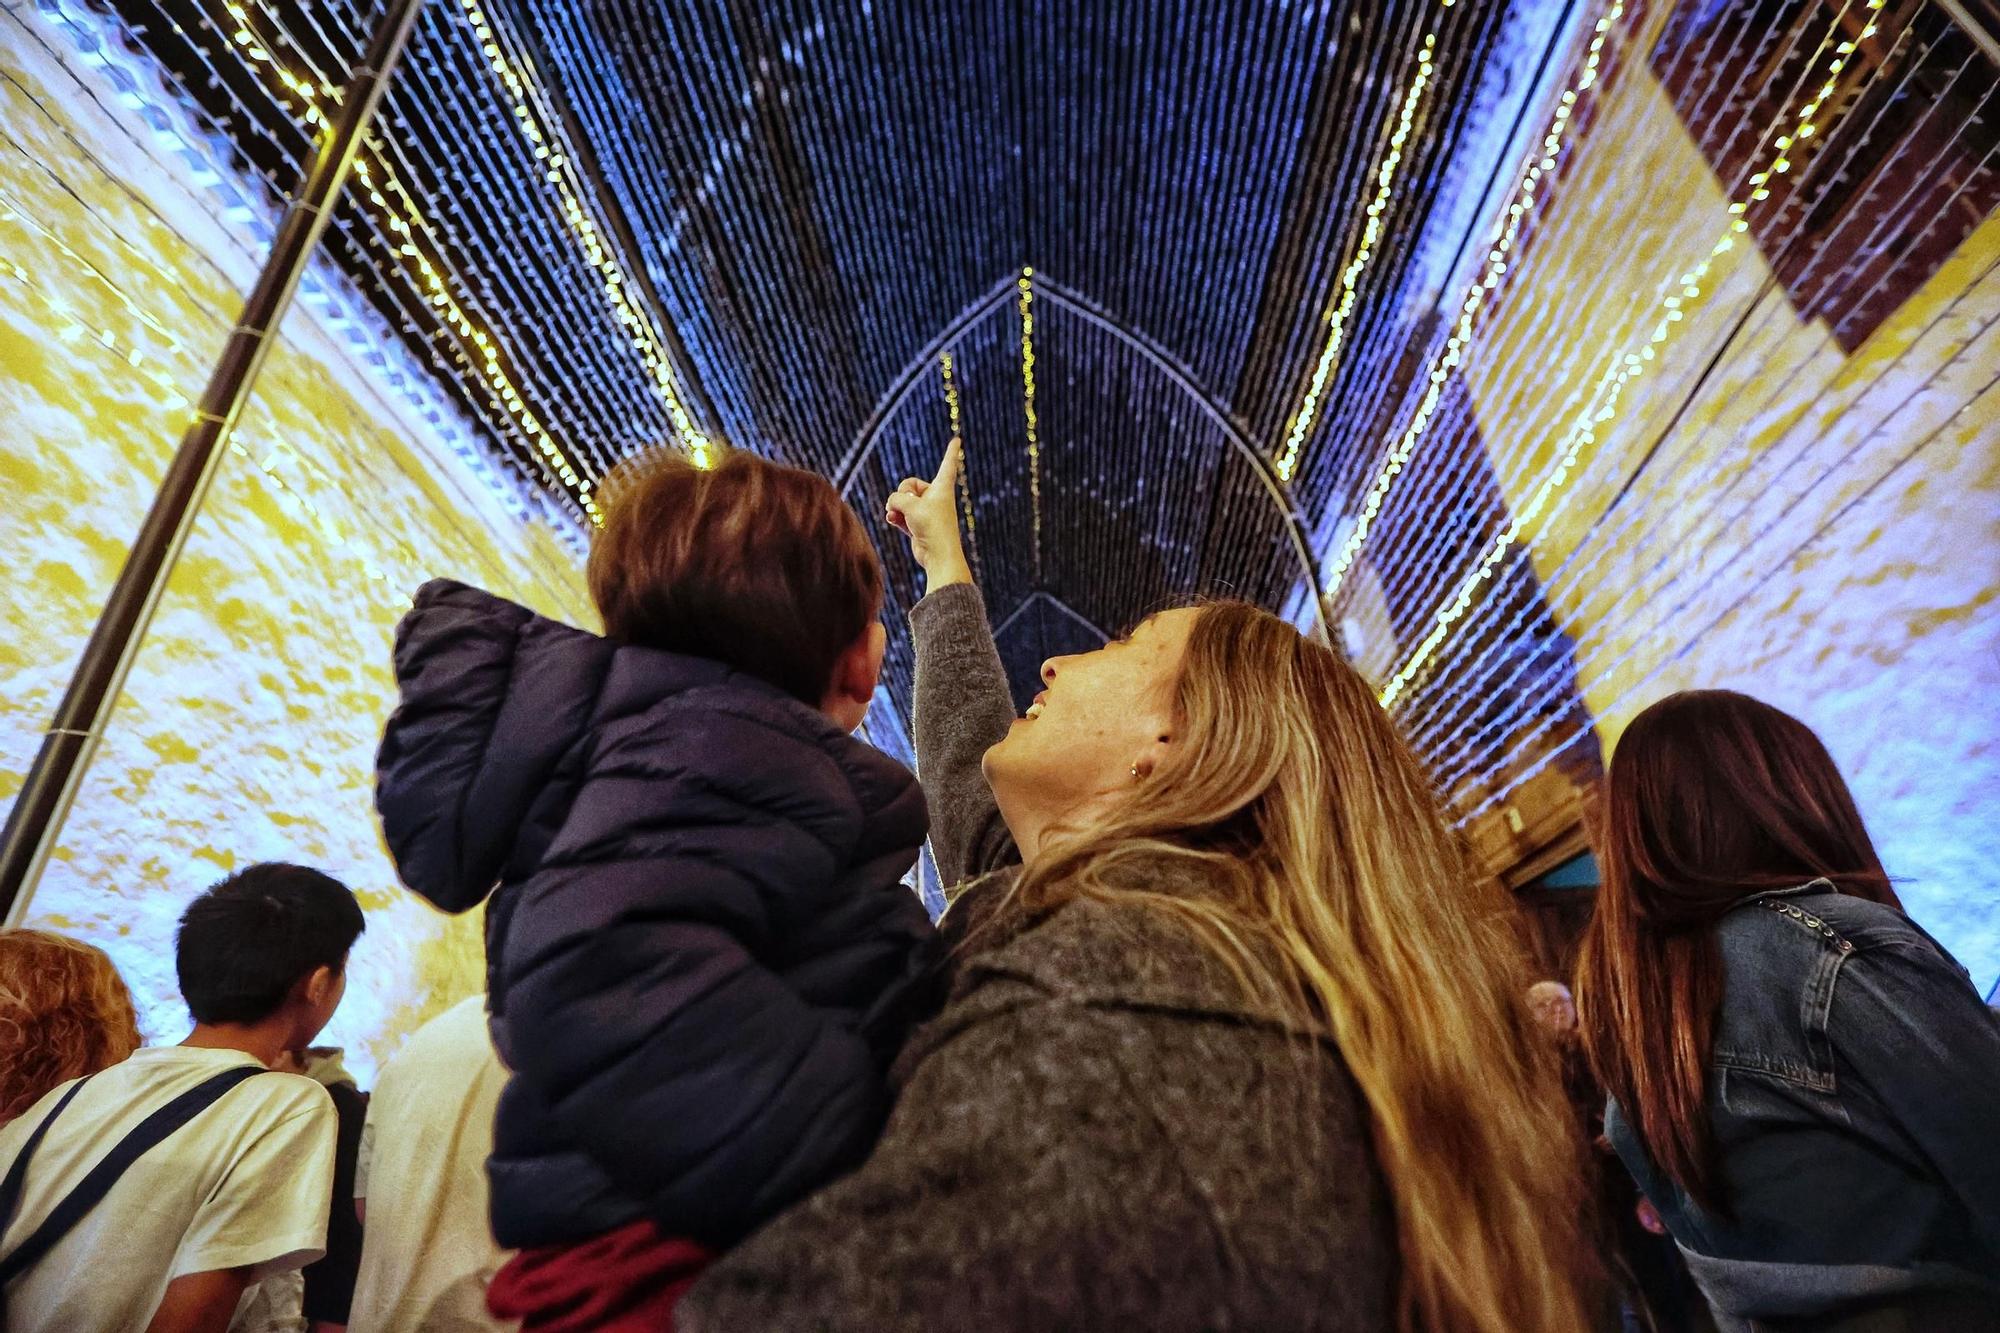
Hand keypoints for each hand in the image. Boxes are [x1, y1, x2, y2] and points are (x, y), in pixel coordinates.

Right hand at [884, 442, 971, 588]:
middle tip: (907, 506)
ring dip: (896, 506)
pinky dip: (895, 516)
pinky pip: (901, 514)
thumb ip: (896, 498)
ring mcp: (926, 512)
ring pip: (903, 501)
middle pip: (910, 485)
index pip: (948, 464)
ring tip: (896, 515)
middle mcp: (935, 498)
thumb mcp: (910, 505)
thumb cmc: (932, 527)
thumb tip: (891, 507)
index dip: (952, 452)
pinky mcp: (918, 525)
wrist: (938, 556)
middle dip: (902, 494)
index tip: (958, 439)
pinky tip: (891, 520)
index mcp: (942, 488)